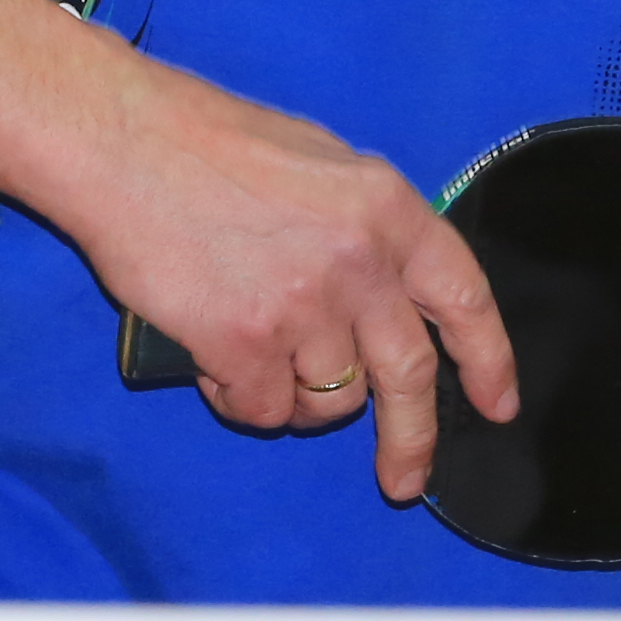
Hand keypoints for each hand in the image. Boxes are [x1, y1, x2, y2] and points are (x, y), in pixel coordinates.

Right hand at [74, 69, 517, 501]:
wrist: (123, 145)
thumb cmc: (208, 143)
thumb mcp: (323, 164)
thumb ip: (368, 232)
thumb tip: (389, 297)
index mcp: (387, 209)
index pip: (464, 298)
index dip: (488, 359)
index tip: (496, 404)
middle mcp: (359, 261)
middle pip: (409, 374)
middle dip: (411, 438)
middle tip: (403, 476)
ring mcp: (304, 306)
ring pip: (330, 399)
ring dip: (297, 397)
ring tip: (256, 350)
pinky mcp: (245, 343)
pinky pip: (263, 408)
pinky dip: (240, 398)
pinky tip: (215, 356)